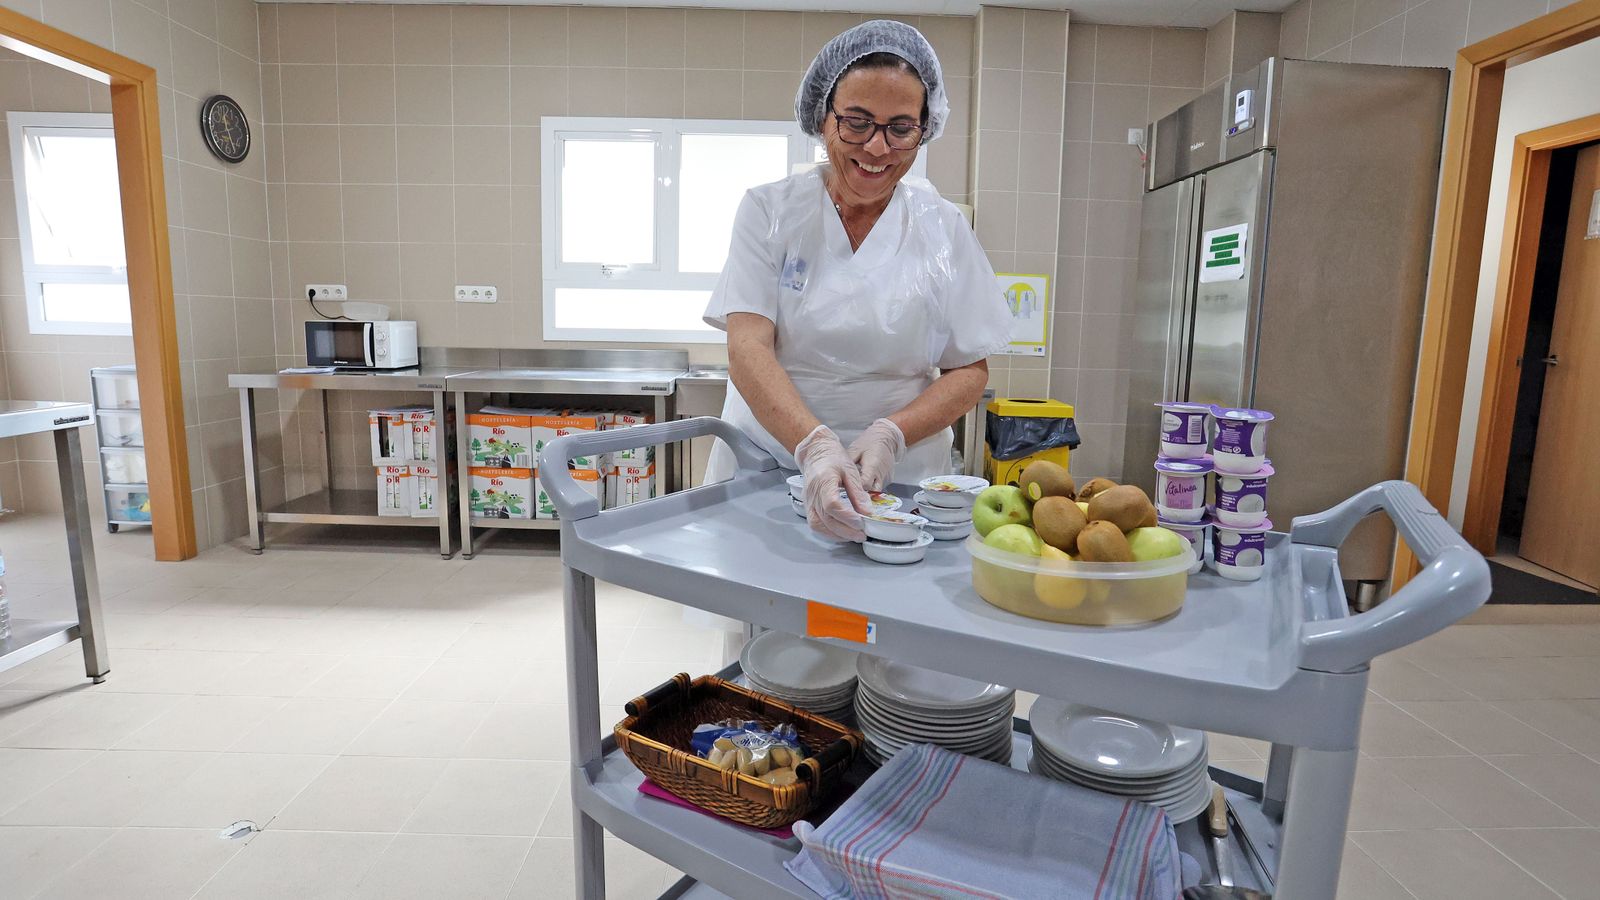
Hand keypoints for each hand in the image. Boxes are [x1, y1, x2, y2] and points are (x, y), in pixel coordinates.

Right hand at [795, 425, 869, 541]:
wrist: (816, 453)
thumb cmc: (833, 459)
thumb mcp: (850, 471)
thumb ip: (858, 492)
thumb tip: (867, 512)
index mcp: (824, 481)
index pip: (832, 504)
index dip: (846, 516)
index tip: (861, 522)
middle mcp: (813, 493)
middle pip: (826, 519)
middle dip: (846, 530)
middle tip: (862, 534)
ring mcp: (808, 501)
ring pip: (818, 525)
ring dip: (836, 534)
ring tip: (853, 536)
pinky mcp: (808, 506)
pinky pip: (815, 524)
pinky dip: (828, 532)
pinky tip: (841, 533)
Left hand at [847, 419, 905, 490]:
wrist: (887, 438)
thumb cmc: (870, 442)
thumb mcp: (855, 450)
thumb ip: (848, 464)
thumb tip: (839, 476)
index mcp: (873, 466)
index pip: (864, 485)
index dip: (855, 488)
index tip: (846, 487)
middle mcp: (881, 475)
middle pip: (870, 492)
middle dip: (860, 493)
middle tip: (850, 490)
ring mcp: (886, 478)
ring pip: (875, 492)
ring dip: (865, 491)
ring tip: (855, 486)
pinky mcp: (888, 480)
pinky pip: (878, 487)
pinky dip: (870, 487)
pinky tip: (863, 482)